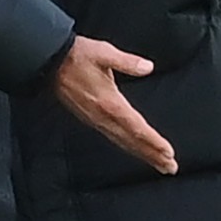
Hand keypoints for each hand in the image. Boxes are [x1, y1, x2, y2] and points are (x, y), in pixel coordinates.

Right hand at [53, 36, 177, 174]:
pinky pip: (113, 137)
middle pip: (131, 141)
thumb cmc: (77, 56)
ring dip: (142, 154)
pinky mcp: (90, 119)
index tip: (168, 152)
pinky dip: (127, 146)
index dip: (153, 141)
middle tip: (170, 167)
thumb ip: (128, 62)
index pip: (136, 127)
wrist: (49, 62)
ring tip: (158, 163)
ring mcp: (95, 120)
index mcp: (109, 102)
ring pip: (122, 142)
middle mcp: (103, 116)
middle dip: (152, 155)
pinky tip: (133, 148)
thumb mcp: (104, 53)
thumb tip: (148, 67)